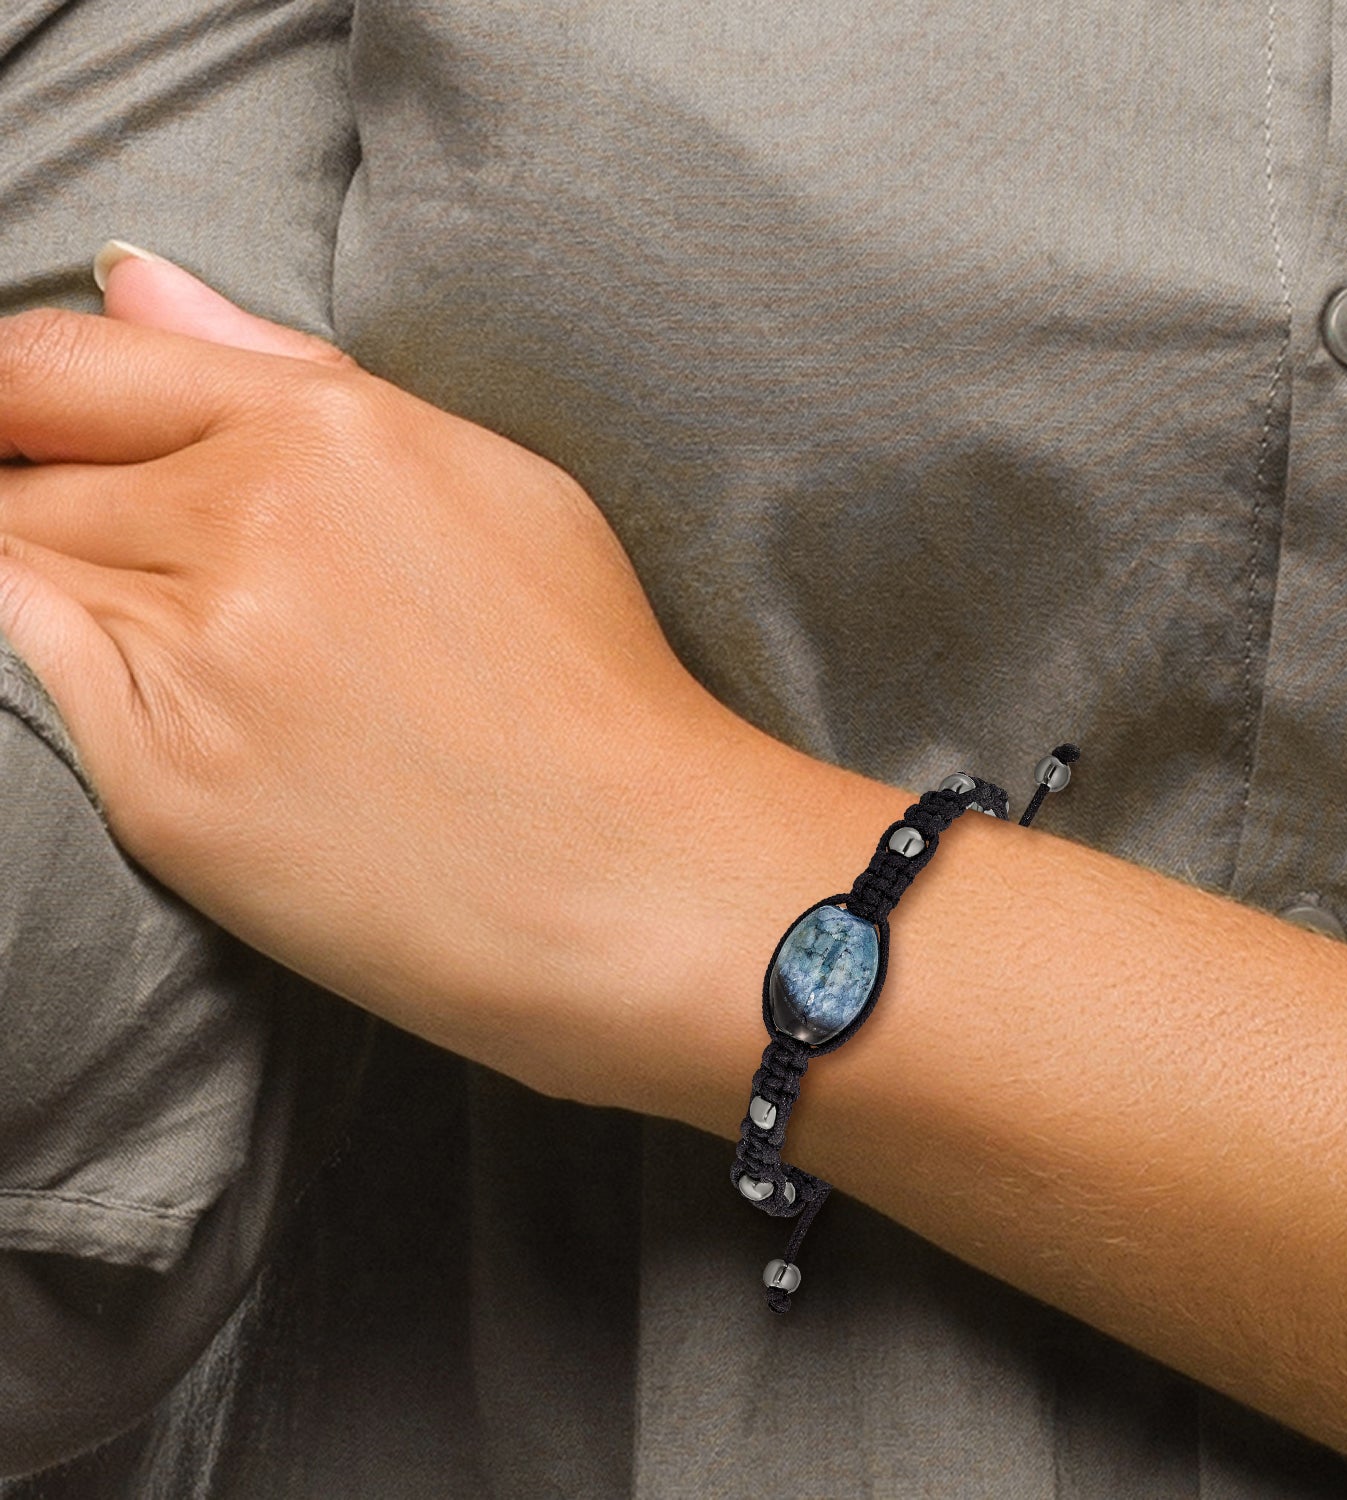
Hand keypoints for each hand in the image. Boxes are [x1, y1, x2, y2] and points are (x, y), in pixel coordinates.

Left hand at [0, 248, 752, 1107]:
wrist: (638, 879)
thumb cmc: (593, 686)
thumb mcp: (492, 484)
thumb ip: (291, 373)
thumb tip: (136, 283)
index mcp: (332, 432)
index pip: (67, 364)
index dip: (17, 397)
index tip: (30, 436)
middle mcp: (249, 521)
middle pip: (29, 470)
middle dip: (48, 503)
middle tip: (159, 578)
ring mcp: (198, 655)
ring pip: (19, 571)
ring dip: (68, 595)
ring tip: (206, 659)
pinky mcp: (164, 785)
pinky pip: (35, 684)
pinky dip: (68, 676)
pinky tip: (185, 713)